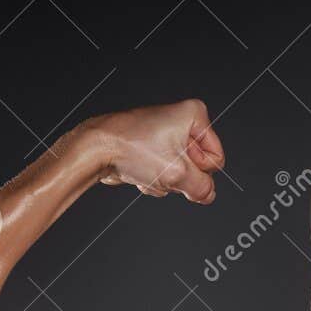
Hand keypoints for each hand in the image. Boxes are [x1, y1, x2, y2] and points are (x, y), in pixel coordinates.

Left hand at [86, 99, 224, 203]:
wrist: (95, 150)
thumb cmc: (130, 148)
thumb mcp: (178, 174)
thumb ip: (202, 188)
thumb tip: (208, 194)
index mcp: (193, 116)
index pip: (215, 159)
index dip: (200, 172)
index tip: (180, 168)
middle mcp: (180, 122)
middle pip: (197, 167)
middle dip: (180, 176)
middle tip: (162, 170)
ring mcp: (164, 136)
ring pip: (179, 173)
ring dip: (164, 180)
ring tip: (147, 169)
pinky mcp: (150, 149)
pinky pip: (163, 173)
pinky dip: (153, 178)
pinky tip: (139, 172)